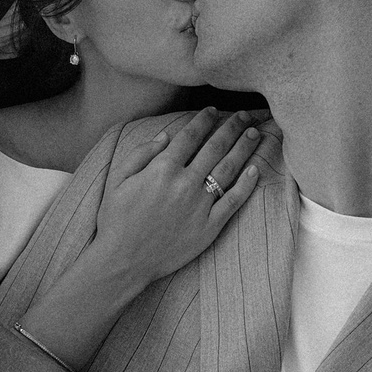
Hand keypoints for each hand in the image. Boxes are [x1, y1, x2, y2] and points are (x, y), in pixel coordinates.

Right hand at [90, 109, 273, 290]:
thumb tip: (166, 136)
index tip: (213, 110)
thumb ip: (141, 154)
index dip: (204, 120)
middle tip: (243, 116)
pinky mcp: (210, 227)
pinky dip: (247, 185)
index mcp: (162, 169)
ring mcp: (200, 206)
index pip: (190, 136)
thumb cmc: (116, 220)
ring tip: (254, 134)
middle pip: (215, 148)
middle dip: (231, 128)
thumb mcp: (118, 180)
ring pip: (229, 169)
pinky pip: (233, 201)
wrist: (123, 261)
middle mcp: (185, 184)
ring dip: (244, 148)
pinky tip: (255, 170)